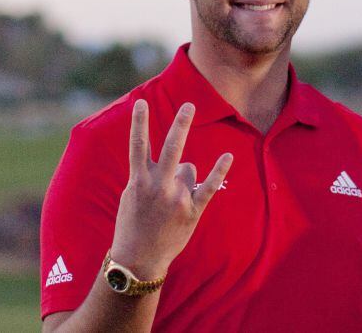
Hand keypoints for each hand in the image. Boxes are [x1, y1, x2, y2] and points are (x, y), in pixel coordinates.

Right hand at [110, 99, 232, 277]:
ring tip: (169, 202)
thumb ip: (152, 176)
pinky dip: (219, 171)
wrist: (139, 258)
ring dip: (183, 178)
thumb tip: (184, 164)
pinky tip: (228, 156)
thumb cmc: (133, 224)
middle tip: (189, 105)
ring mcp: (176, 198)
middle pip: (172, 147)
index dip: (139, 123)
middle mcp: (158, 186)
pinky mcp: (192, 210)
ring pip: (188, 169)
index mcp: (138, 181)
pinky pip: (209, 186)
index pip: (138, 145)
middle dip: (181, 124)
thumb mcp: (132, 196)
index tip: (141, 102)